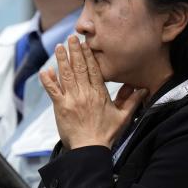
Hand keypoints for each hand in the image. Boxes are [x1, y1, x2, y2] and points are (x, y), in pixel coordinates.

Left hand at [39, 35, 147, 149]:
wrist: (90, 149)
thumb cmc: (106, 134)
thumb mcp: (123, 116)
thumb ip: (131, 100)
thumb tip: (143, 88)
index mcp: (99, 93)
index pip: (94, 69)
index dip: (88, 55)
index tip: (85, 44)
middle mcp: (86, 93)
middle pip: (79, 68)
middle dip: (75, 51)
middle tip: (71, 38)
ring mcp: (72, 99)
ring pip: (66, 75)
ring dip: (62, 60)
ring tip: (59, 47)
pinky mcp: (61, 107)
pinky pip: (53, 90)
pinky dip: (47, 80)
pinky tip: (44, 70)